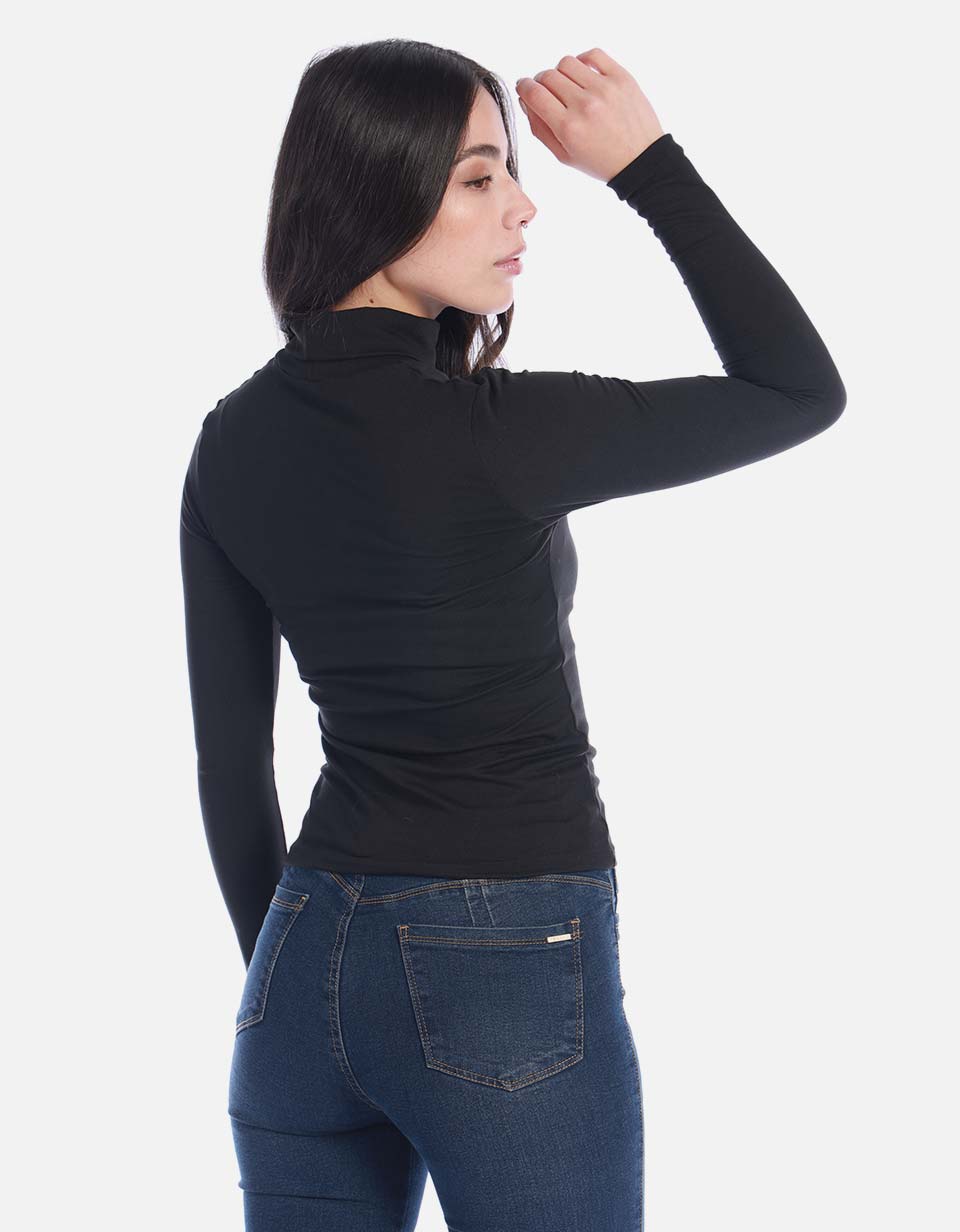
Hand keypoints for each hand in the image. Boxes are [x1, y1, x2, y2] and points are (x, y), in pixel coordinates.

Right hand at [515, 48, 664, 182]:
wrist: (641, 160)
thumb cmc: (601, 161)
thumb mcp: (564, 155)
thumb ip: (540, 128)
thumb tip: (526, 100)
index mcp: (568, 128)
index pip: (534, 93)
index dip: (524, 87)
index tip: (524, 87)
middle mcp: (585, 105)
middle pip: (548, 76)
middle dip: (542, 82)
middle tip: (549, 92)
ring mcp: (604, 89)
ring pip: (567, 63)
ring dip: (561, 72)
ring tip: (569, 86)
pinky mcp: (621, 78)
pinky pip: (593, 54)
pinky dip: (582, 60)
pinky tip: (584, 75)